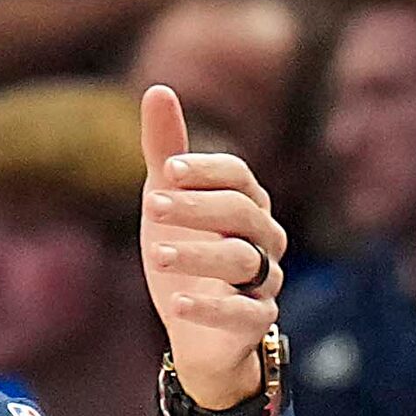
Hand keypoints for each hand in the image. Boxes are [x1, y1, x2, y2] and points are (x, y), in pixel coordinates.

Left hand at [139, 86, 286, 412]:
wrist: (195, 327)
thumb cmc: (186, 249)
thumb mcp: (168, 199)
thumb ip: (164, 150)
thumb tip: (157, 89)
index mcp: (245, 204)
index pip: (237, 177)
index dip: (206, 170)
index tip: (167, 168)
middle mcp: (263, 238)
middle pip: (241, 213)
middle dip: (198, 207)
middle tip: (152, 205)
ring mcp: (263, 281)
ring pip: (244, 261)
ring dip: (201, 256)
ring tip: (158, 255)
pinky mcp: (254, 320)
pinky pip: (244, 314)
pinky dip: (213, 309)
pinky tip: (179, 305)